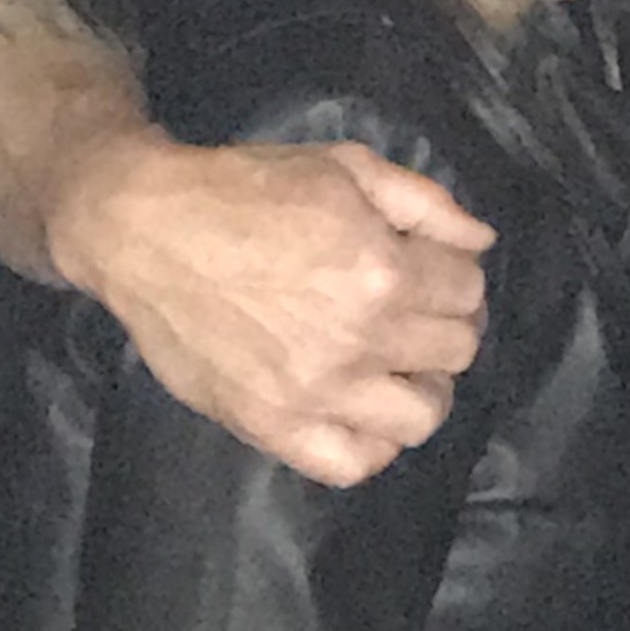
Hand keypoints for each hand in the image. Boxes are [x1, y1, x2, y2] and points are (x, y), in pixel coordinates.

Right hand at [52, 127, 493, 486]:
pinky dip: (372, 442)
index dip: (457, 273)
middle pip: (455, 352)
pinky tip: (362, 407)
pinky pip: (352, 463)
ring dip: (422, 386)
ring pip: (420, 418)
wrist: (147, 231)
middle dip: (448, 323)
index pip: (468, 289)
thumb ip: (426, 203)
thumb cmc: (249, 189)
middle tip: (419, 310)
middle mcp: (358, 340)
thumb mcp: (347, 167)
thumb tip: (482, 243)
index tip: (435, 267)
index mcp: (381, 270)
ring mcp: (314, 393)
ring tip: (396, 362)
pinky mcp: (271, 428)